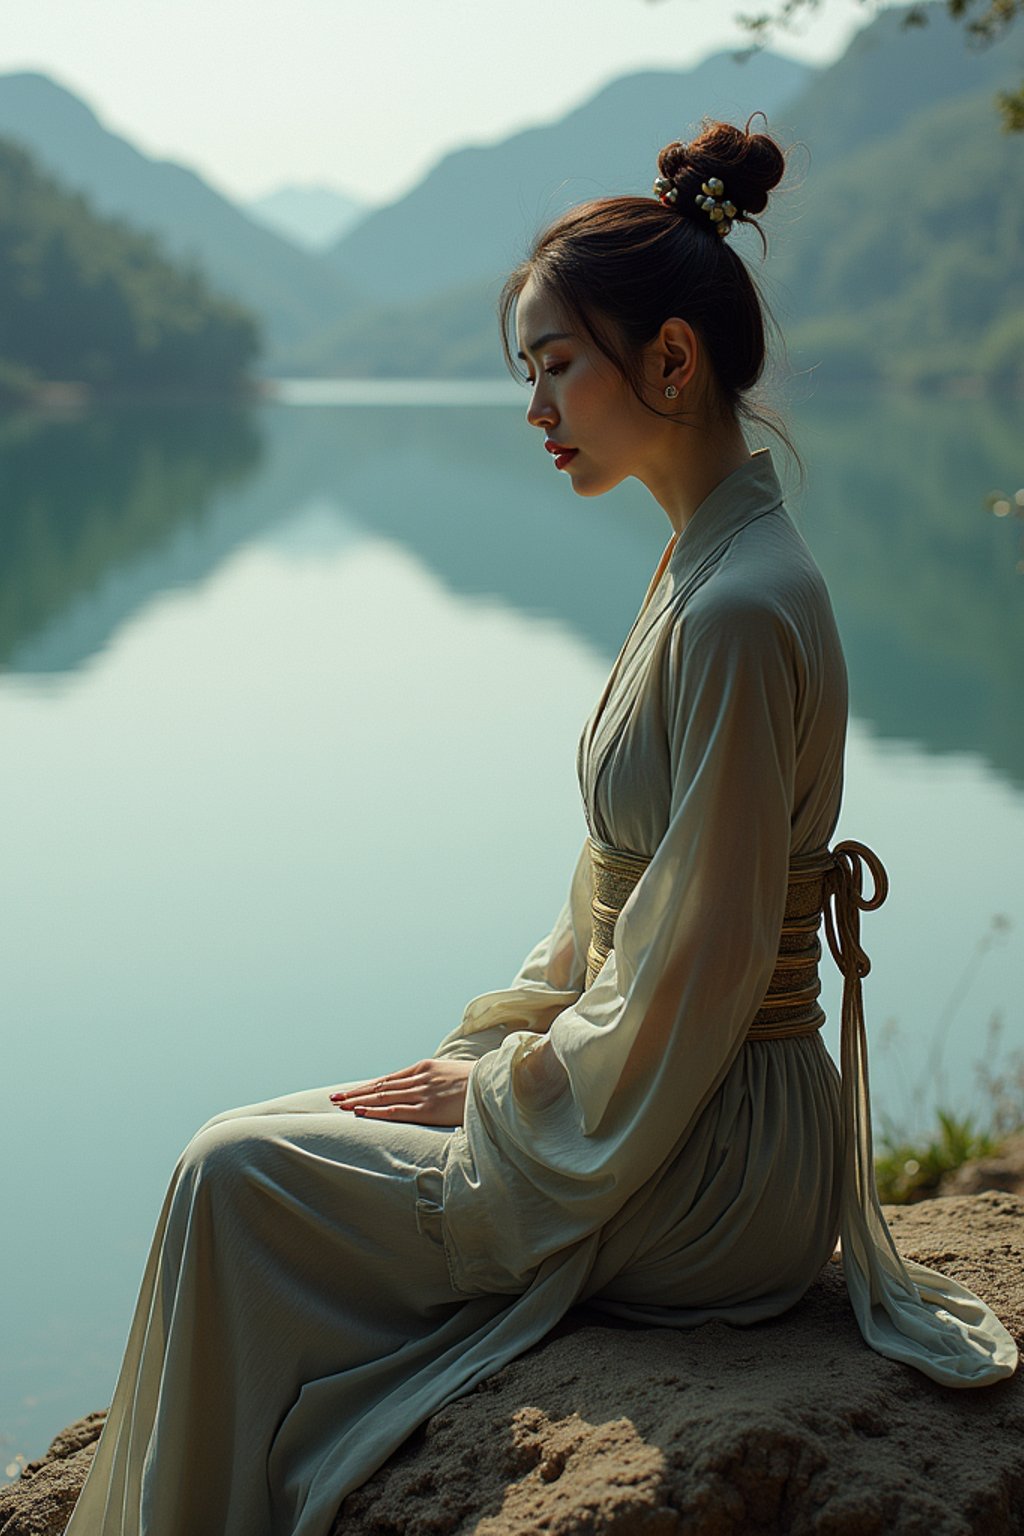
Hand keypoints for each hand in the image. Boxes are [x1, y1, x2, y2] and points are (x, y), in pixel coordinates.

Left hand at [330, 1059, 472, 1125]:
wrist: (497, 1082)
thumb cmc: (479, 1081)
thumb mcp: (453, 1075)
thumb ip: (437, 1081)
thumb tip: (428, 1091)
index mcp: (425, 1068)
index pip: (389, 1079)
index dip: (368, 1086)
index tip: (351, 1091)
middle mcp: (420, 1078)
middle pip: (380, 1087)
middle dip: (356, 1093)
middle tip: (335, 1098)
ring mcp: (423, 1093)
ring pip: (383, 1097)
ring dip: (359, 1102)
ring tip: (341, 1106)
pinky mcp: (429, 1109)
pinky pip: (397, 1111)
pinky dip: (376, 1112)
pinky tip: (361, 1113)